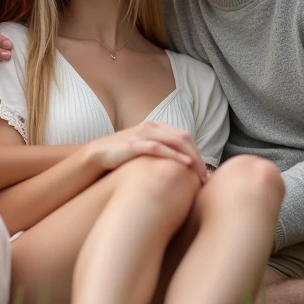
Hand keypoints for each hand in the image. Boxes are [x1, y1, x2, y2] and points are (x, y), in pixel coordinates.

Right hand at [86, 122, 207, 183]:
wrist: (96, 154)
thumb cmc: (122, 155)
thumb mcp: (144, 149)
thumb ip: (160, 151)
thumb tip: (180, 166)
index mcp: (156, 127)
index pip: (184, 137)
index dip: (197, 153)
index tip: (205, 171)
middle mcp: (152, 127)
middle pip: (184, 138)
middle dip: (199, 157)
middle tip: (206, 177)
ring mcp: (143, 134)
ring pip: (176, 142)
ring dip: (192, 158)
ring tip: (200, 175)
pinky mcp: (134, 144)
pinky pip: (159, 148)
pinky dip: (175, 155)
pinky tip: (185, 164)